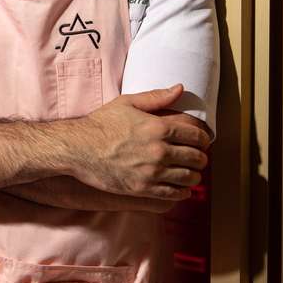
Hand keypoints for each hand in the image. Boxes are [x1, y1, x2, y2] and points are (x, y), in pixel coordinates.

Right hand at [66, 84, 209, 200]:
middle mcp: (159, 151)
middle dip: (201, 158)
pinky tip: (182, 188)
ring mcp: (151, 172)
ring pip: (189, 178)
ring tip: (191, 173)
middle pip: (196, 158)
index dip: (204, 140)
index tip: (202, 142)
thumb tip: (180, 88)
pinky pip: (173, 194)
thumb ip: (157, 97)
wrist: (78, 148)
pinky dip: (183, 192)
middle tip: (197, 158)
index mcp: (158, 128)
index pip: (196, 136)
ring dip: (194, 176)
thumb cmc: (101, 124)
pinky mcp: (142, 189)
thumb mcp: (127, 102)